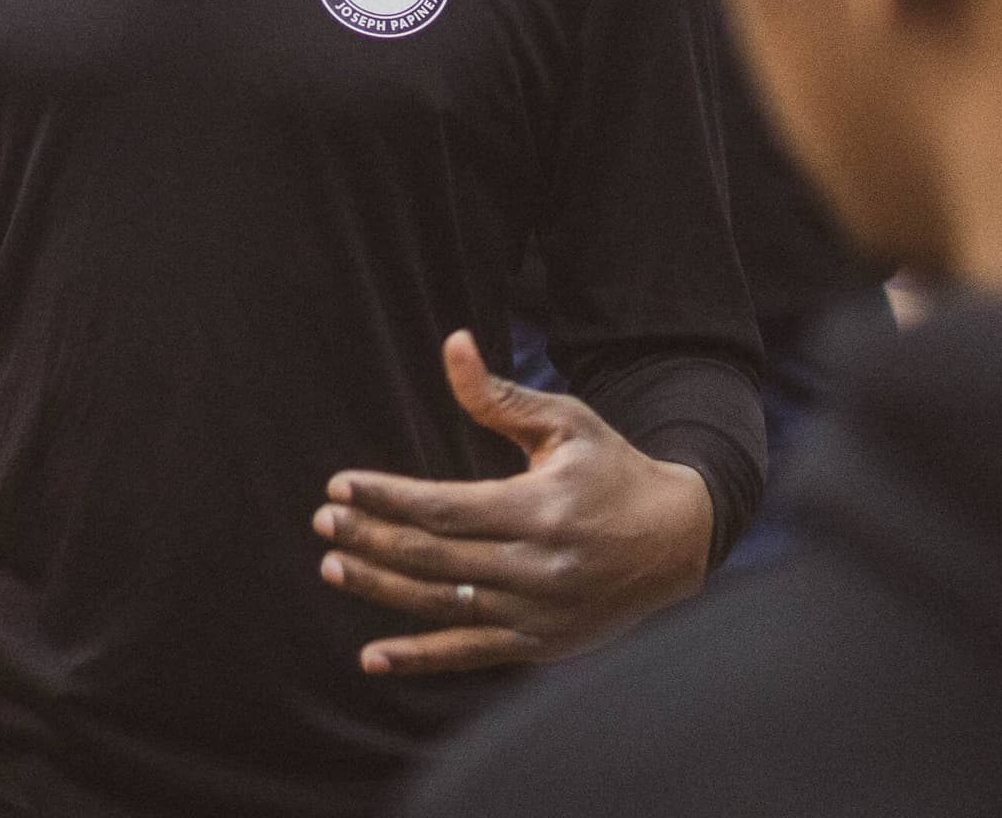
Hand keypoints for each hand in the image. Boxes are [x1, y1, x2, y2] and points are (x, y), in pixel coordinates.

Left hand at [312, 330, 713, 675]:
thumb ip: (498, 395)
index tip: (339, 485)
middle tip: (322, 522)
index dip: (386, 498)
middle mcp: (538, 566)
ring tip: (332, 568)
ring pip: (442, 605)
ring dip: (381, 589)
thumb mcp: (565, 423)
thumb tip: (452, 343)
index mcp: (540, 508)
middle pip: (435, 557)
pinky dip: (419, 658)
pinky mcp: (540, 644)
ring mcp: (538, 612)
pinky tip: (371, 657)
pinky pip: (469, 654)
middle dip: (370, 539)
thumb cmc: (612, 470)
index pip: (444, 507)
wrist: (679, 540)